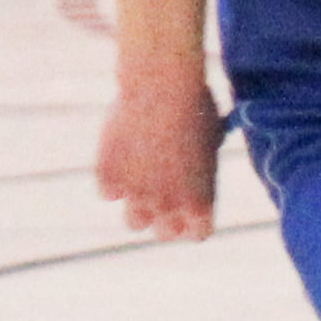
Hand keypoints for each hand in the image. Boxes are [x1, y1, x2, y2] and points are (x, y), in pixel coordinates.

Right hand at [98, 73, 224, 239]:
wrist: (161, 86)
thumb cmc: (194, 104)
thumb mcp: (212, 137)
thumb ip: (203, 163)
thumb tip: (196, 164)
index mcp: (200, 199)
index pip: (198, 234)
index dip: (194, 224)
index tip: (190, 212)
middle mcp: (168, 205)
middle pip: (164, 234)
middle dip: (165, 221)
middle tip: (164, 197)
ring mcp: (136, 194)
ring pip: (134, 222)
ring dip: (138, 206)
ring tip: (143, 179)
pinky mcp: (108, 179)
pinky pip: (108, 193)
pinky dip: (113, 181)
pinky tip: (122, 156)